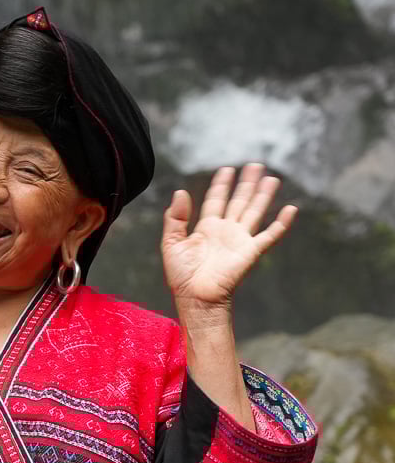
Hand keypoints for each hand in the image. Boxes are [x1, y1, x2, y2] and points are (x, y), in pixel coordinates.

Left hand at [162, 164, 295, 313]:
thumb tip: (180, 191)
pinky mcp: (251, 251)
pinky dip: (281, 223)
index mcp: (207, 228)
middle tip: (255, 165)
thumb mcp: (171, 243)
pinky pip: (270, 235)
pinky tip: (290, 209)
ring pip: (254, 211)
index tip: (227, 169)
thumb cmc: (182, 276)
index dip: (221, 185)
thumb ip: (175, 218)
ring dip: (263, 195)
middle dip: (246, 184)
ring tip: (271, 178)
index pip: (216, 200)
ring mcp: (240, 240)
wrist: (196, 298)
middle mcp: (226, 231)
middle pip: (239, 202)